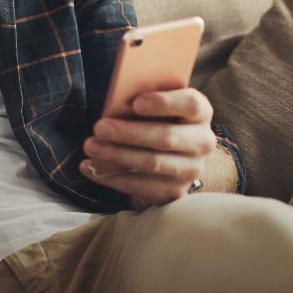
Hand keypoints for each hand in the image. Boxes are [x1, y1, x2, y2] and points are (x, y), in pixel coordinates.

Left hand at [81, 88, 215, 209]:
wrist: (165, 155)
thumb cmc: (152, 120)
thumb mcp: (151, 105)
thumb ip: (140, 100)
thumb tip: (116, 104)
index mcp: (199, 112)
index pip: (190, 104)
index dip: (164, 103)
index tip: (136, 103)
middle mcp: (202, 142)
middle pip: (167, 137)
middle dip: (129, 133)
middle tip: (99, 127)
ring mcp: (191, 169)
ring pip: (152, 163)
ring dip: (116, 155)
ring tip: (90, 146)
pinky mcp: (175, 192)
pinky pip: (142, 187)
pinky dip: (112, 178)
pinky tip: (90, 167)